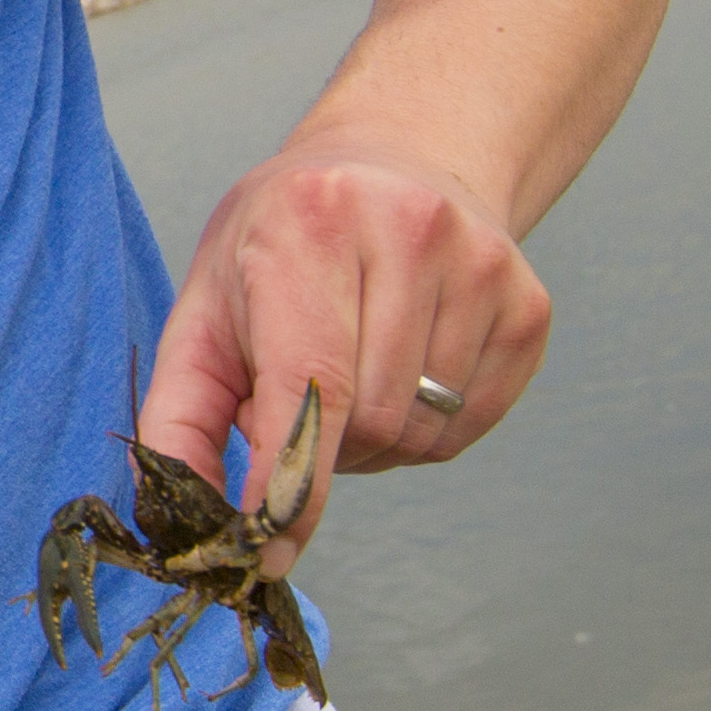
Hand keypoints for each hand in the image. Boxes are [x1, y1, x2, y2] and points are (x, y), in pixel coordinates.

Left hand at [138, 121, 553, 579]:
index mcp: (310, 226)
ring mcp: (482, 264)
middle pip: (368, 422)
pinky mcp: (528, 304)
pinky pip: (471, 427)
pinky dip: (427, 429)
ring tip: (355, 371)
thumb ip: (181, 419)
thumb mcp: (207, 308)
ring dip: (376, 442)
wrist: (396, 161)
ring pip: (421, 433)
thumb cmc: (282, 245)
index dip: (290, 484)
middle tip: (304, 400)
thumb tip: (182, 523)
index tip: (265, 549)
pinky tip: (406, 367)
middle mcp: (408, 232)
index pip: (311, 387)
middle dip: (326, 447)